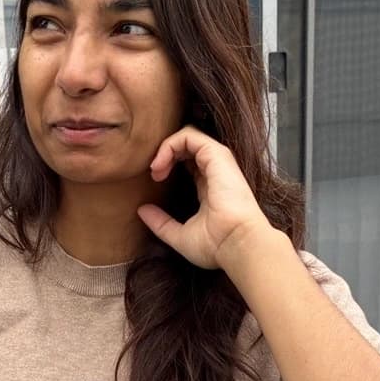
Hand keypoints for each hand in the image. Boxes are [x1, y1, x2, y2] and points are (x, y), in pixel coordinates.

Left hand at [137, 125, 273, 270]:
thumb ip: (160, 223)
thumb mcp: (180, 236)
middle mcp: (214, 171)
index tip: (156, 180)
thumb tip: (142, 211)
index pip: (188, 161)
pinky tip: (160, 163)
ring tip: (155, 168)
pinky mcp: (218, 156)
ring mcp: (218, 161)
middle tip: (154, 172)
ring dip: (165, 147)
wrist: (237, 245)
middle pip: (186, 146)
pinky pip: (189, 135)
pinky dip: (169, 145)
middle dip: (164, 153)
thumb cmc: (217, 245)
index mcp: (209, 186)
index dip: (168, 163)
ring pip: (187, 136)